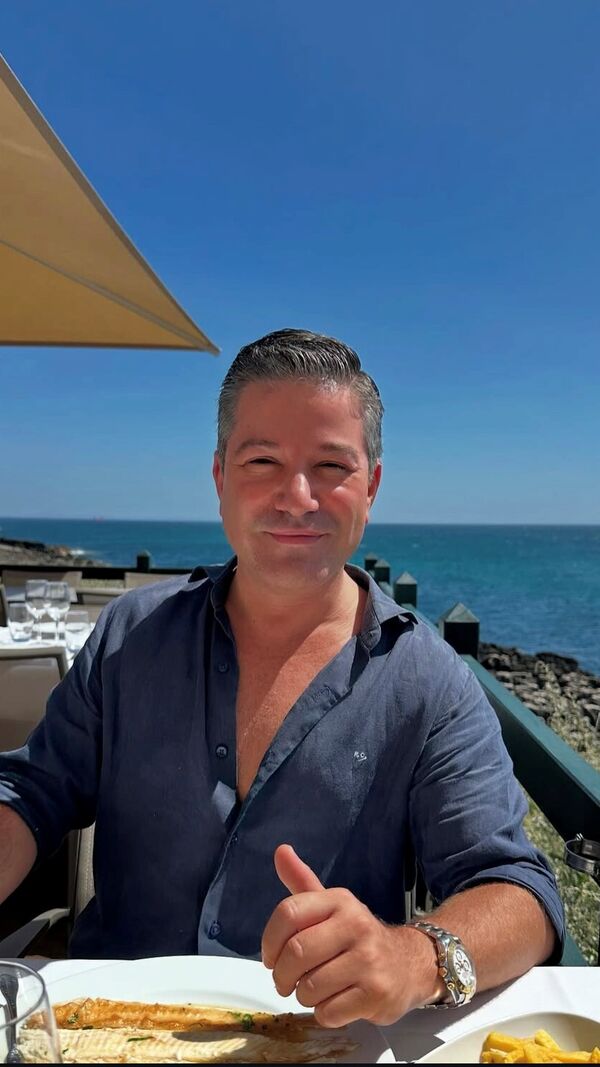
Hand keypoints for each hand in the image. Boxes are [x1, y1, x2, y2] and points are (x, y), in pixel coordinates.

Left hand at [261, 844, 441, 1026]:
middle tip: (286, 982)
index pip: (289, 913)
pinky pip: (329, 1012)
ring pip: (309, 987)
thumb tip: (280, 851)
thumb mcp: (332, 906)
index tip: (271, 957)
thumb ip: (303, 882)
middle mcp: (356, 925)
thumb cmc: (358, 937)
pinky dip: (323, 1013)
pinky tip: (335, 1002)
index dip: (269, 940)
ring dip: (303, 996)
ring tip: (314, 990)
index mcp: (340, 901)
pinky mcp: (376, 994)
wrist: (411, 963)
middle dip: (282, 976)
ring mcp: (369, 960)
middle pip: (296, 954)